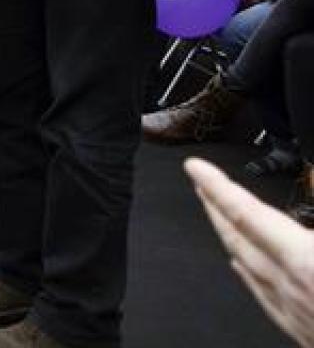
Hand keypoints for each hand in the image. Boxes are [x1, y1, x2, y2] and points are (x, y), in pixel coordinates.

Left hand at [186, 158, 313, 345]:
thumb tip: (313, 189)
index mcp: (306, 262)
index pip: (246, 214)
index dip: (218, 188)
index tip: (196, 168)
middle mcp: (291, 287)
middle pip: (236, 238)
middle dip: (214, 207)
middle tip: (200, 184)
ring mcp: (294, 311)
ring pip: (245, 265)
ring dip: (227, 235)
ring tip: (217, 216)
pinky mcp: (302, 330)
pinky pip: (262, 294)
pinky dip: (246, 272)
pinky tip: (241, 267)